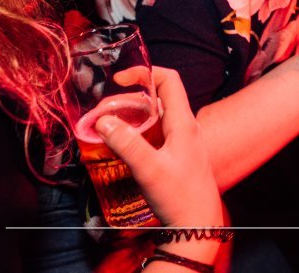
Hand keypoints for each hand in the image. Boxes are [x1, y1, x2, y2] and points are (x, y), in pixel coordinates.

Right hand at [95, 67, 223, 228]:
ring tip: (104, 126)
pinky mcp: (176, 154)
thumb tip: (104, 121)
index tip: (119, 80)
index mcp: (184, 122)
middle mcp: (185, 126)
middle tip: (101, 113)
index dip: (144, 72)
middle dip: (126, 100)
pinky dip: (136, 131)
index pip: (169, 80)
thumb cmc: (179, 196)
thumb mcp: (149, 170)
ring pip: (154, 117)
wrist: (197, 225)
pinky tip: (120, 142)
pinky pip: (154, 133)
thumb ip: (127, 144)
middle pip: (156, 99)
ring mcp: (182, 140)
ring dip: (129, 116)